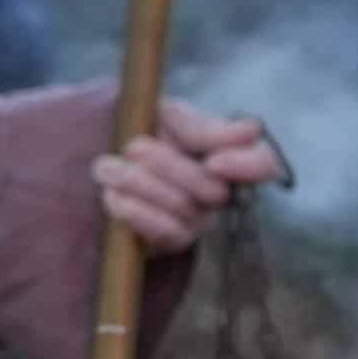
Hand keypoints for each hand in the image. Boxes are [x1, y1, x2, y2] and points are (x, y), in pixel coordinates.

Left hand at [97, 107, 281, 250]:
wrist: (94, 152)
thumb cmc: (140, 131)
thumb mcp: (167, 115)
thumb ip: (202, 126)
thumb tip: (252, 130)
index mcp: (226, 155)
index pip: (263, 164)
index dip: (248, 166)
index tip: (215, 161)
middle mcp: (219, 193)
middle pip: (214, 189)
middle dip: (169, 166)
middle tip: (133, 147)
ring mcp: (197, 220)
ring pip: (184, 208)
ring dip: (141, 184)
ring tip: (106, 167)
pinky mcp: (170, 243)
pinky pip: (166, 233)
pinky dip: (136, 212)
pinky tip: (112, 196)